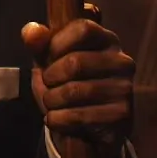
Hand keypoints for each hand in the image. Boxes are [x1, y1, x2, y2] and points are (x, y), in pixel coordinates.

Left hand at [21, 8, 134, 157]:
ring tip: (52, 103)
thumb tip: (32, 31)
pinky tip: (57, 119)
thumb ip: (39, 44)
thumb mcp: (49, 61)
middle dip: (50, 77)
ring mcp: (124, 88)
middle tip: (48, 85)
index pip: (83, 28)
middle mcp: (122, 61)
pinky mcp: (121, 115)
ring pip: (74, 91)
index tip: (48, 57)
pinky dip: (58, 119)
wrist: (86, 129)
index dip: (58, 43)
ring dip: (52, 100)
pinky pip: (78, 116)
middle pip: (75, 62)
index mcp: (106, 40)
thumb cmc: (67, 85)